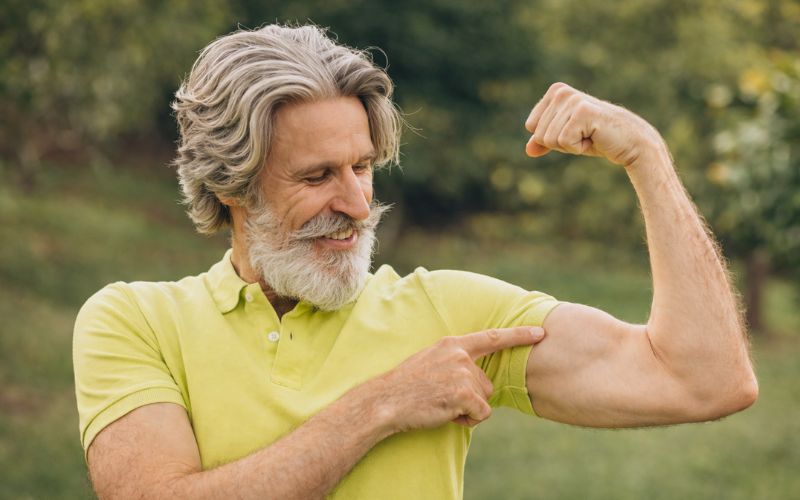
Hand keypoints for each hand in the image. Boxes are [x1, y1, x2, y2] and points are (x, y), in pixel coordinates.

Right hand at [375, 326, 545, 431]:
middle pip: (487, 383)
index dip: (519, 335)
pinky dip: (467, 420)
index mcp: (453, 344)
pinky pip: (481, 414)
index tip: (540, 333)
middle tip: (442, 398)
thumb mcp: (431, 360)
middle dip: (471, 397)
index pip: (493, 337)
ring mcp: (463, 374)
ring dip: (467, 409)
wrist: (386, 400)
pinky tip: (445, 414)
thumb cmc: (406, 385)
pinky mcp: (464, 394)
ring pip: (484, 400)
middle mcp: (460, 355)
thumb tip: (478, 378)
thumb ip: (454, 361)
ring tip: (440, 405)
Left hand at [524, 82, 662, 167]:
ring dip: (571, 146)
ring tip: (590, 135)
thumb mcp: (564, 140)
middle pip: (540, 135)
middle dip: (561, 143)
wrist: (629, 142)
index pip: (532, 127)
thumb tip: (528, 150)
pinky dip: (579, 148)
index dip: (551, 137)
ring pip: (550, 140)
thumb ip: (543, 141)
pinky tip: (594, 138)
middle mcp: (561, 92)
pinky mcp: (583, 112)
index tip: (573, 131)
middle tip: (584, 135)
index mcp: (555, 92)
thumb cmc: (596, 138)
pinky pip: (564, 142)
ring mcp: (572, 100)